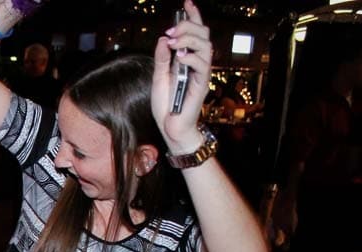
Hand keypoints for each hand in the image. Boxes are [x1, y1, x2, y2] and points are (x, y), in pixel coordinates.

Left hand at [152, 0, 210, 152]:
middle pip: (203, 35)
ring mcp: (201, 74)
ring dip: (189, 39)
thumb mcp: (158, 78)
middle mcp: (197, 64)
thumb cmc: (166, 106)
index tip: (187, 2)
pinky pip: (203, 66)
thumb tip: (164, 39)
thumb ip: (161, 59)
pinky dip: (192, 57)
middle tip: (172, 29)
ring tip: (174, 41)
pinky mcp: (201, 85)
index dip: (193, 16)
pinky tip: (180, 57)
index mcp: (187, 60)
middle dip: (188, 25)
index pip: (195, 33)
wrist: (170, 128)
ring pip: (206, 46)